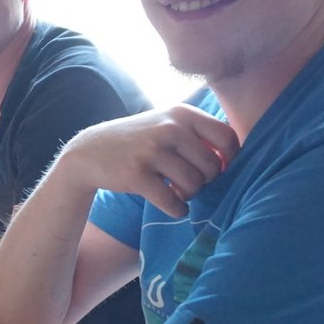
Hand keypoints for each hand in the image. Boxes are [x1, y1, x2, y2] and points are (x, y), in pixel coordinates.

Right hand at [58, 105, 239, 217]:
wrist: (90, 152)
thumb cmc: (138, 140)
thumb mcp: (166, 122)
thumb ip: (198, 133)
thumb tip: (233, 157)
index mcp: (182, 114)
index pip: (227, 137)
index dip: (230, 159)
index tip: (220, 169)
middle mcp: (169, 128)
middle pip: (212, 167)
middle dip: (205, 181)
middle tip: (190, 183)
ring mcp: (152, 151)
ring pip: (193, 185)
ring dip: (189, 196)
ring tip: (178, 192)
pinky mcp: (137, 175)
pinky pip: (172, 202)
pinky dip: (177, 210)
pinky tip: (173, 207)